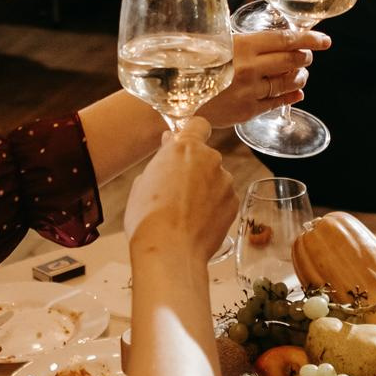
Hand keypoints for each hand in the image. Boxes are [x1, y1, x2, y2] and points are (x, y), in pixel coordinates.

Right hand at [126, 122, 235, 254]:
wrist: (169, 251)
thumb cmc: (148, 217)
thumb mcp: (142, 182)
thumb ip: (161, 161)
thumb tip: (167, 149)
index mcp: (184, 147)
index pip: (198, 125)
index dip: (192, 133)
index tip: (184, 144)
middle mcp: (210, 159)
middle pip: (205, 156)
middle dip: (194, 168)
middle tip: (175, 188)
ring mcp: (225, 182)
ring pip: (216, 179)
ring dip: (205, 189)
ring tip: (185, 212)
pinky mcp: (234, 203)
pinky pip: (223, 199)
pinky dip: (214, 207)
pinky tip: (197, 222)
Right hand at [198, 25, 330, 125]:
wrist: (171, 96)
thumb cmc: (188, 63)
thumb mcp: (212, 42)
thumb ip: (238, 39)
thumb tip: (263, 33)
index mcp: (242, 46)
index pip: (285, 40)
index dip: (308, 39)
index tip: (323, 39)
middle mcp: (250, 68)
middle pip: (292, 61)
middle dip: (305, 57)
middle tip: (307, 55)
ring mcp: (251, 91)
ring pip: (288, 83)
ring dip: (299, 77)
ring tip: (300, 73)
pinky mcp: (248, 111)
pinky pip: (278, 103)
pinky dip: (291, 96)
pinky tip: (296, 93)